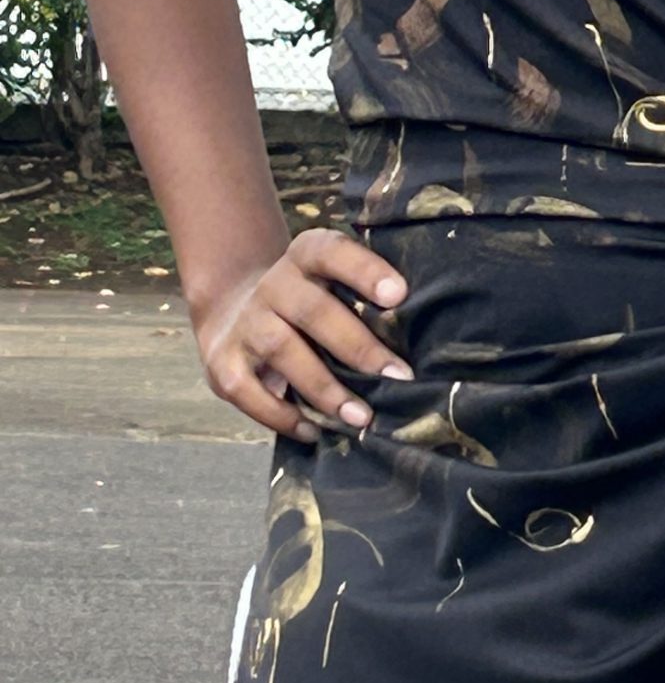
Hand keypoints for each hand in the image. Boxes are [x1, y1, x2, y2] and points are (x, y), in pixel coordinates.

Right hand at [192, 226, 413, 442]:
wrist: (233, 308)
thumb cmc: (310, 298)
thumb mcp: (330, 281)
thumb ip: (363, 296)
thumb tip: (421, 335)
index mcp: (305, 255)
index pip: (333, 252)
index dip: (365, 270)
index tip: (399, 295)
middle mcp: (273, 284)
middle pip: (314, 310)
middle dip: (358, 346)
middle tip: (398, 377)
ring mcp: (245, 324)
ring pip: (284, 351)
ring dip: (325, 388)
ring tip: (362, 417)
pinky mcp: (223, 364)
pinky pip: (250, 393)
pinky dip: (282, 416)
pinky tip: (315, 430)